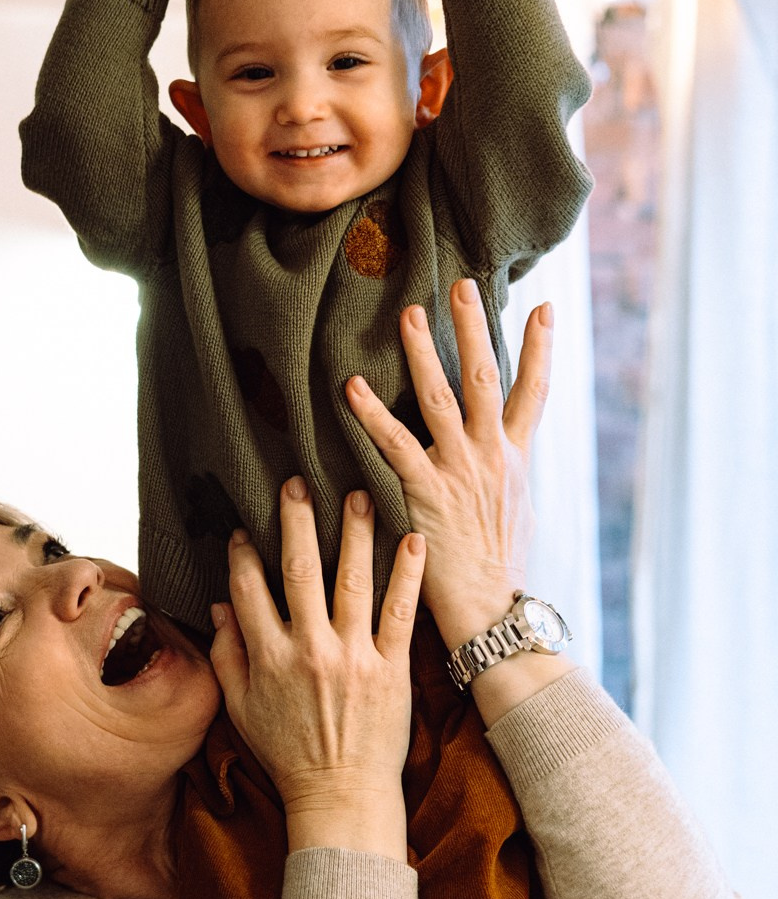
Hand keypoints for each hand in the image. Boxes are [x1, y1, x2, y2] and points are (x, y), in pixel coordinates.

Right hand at [208, 478, 423, 859]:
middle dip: (298, 522)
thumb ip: (226, 656)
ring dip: (354, 533)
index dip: (244, 554)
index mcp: (267, 658)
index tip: (246, 527)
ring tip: (358, 492)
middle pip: (299, 571)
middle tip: (298, 482)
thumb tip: (218, 608)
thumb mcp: (241, 709)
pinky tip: (412, 538)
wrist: (341, 797)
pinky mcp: (392, 669)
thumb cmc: (288, 754)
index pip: (249, 590)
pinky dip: (407, 574)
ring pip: (352, 581)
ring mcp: (353, 657)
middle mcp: (309, 651)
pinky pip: (400, 612)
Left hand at [345, 282, 549, 653]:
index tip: (545, 309)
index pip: (534, 393)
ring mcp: (462, 471)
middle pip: (487, 379)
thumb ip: (502, 480)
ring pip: (443, 398)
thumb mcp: (514, 517)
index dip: (541, 349)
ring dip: (424, 352)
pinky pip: (395, 444)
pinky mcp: (429, 492)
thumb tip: (499, 463)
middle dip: (475, 329)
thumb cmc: (499, 573)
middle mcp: (493, 456)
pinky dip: (373, 414)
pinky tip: (352, 387)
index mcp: (515, 461)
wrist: (495, 613)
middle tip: (462, 285)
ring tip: (409, 311)